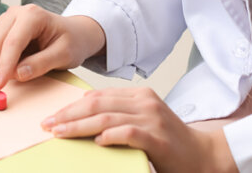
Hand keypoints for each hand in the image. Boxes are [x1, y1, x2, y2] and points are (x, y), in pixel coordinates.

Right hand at [0, 4, 105, 89]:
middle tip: (18, 78)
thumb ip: (41, 64)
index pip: (12, 43)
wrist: (74, 33)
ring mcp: (7, 19)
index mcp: (33, 15)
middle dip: (1, 65)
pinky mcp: (2, 28)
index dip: (4, 66)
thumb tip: (18, 74)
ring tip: (25, 65)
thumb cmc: (72, 42)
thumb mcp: (64, 55)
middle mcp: (16, 13)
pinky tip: (18, 60)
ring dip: (1, 63)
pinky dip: (1, 60)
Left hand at [42, 87, 236, 172]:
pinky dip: (109, 135)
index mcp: (139, 95)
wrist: (203, 156)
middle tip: (47, 124)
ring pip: (106, 117)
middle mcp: (145, 102)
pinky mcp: (157, 137)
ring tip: (59, 133)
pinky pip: (127, 132)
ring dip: (79, 126)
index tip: (52, 115)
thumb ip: (118, 114)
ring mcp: (152, 118)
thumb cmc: (168, 142)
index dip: (72, 105)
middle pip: (97, 104)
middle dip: (68, 114)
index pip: (98, 96)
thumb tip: (84, 113)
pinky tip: (96, 141)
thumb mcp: (142, 120)